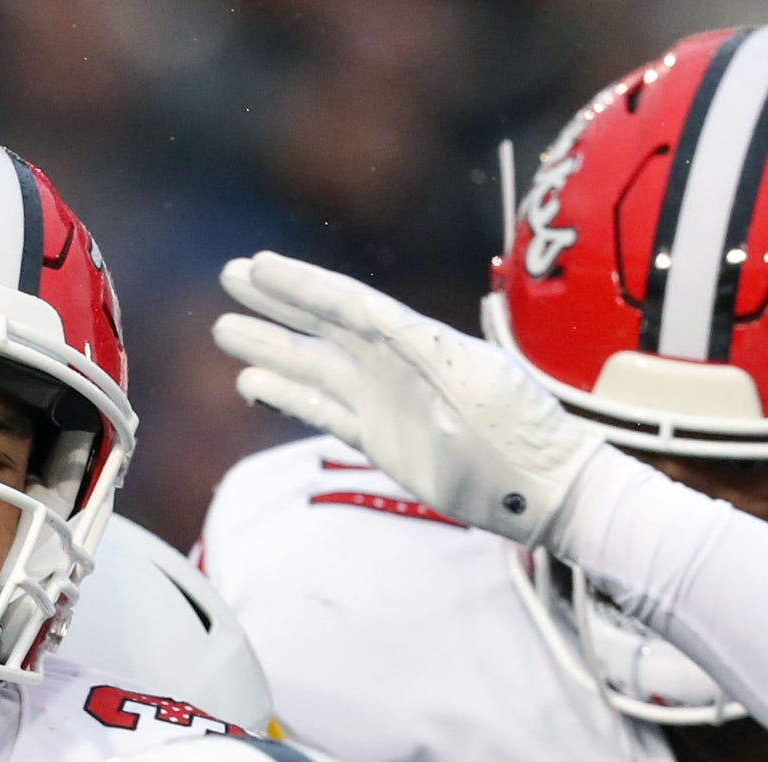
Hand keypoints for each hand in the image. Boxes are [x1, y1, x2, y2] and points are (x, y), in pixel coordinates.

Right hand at [212, 252, 604, 548]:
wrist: (542, 490)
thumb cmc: (521, 437)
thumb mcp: (478, 387)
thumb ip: (425, 356)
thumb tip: (381, 326)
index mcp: (419, 342)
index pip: (348, 304)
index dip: (301, 284)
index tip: (258, 266)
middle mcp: (395, 364)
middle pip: (324, 324)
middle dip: (277, 301)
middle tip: (229, 275)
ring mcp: (385, 401)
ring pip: (315, 366)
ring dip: (271, 347)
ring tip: (225, 329)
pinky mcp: (381, 438)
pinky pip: (325, 410)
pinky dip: (290, 396)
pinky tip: (252, 384)